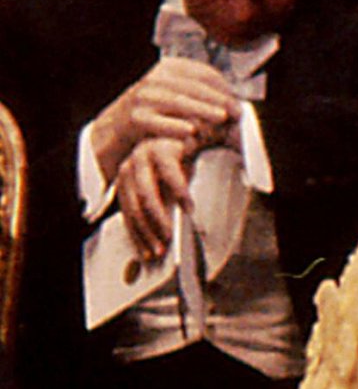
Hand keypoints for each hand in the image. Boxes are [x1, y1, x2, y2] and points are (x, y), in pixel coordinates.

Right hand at [92, 58, 239, 182]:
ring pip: (178, 101)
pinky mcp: (135, 118)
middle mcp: (155, 80)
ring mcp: (143, 98)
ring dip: (202, 110)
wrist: (116, 130)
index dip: (222, 87)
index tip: (237, 101)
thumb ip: (198, 95)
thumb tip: (233, 104)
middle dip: (217, 99)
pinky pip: (159, 122)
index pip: (201, 73)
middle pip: (193, 86)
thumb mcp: (174, 96)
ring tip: (221, 118)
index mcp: (168, 69)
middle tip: (236, 112)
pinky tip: (192, 132)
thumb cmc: (155, 115)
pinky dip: (176, 126)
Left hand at [114, 135, 195, 260]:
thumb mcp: (167, 190)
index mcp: (127, 177)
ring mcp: (143, 155)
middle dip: (147, 232)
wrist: (198, 135)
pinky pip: (170, 176)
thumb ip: (161, 208)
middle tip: (160, 249)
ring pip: (146, 194)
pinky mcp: (162, 148)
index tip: (147, 253)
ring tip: (170, 233)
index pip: (127, 212)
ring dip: (159, 218)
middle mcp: (130, 166)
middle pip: (134, 206)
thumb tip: (161, 238)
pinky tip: (188, 207)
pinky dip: (180, 193)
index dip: (137, 235)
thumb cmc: (184, 164)